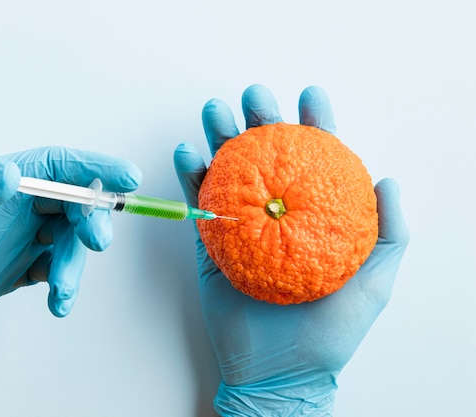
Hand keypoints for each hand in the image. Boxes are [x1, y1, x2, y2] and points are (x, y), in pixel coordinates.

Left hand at [0, 147, 140, 372]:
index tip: (127, 176)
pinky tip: (57, 303)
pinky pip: (54, 272)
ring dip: (74, 266)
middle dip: (91, 220)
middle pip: (72, 204)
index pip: (56, 166)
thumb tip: (15, 175)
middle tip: (96, 241)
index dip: (94, 166)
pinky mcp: (17, 271)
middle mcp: (13, 208)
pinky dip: (63, 286)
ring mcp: (17, 240)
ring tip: (62, 290)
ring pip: (67, 243)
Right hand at [174, 85, 408, 415]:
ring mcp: (240, 228)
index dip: (315, 125)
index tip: (310, 96)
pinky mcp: (210, 246)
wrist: (278, 373)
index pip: (315, 161)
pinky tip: (187, 152)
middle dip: (260, 120)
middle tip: (255, 96)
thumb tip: (387, 180)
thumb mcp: (373, 284)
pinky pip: (196, 206)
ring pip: (227, 172)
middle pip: (266, 157)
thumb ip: (389, 233)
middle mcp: (276, 214)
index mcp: (313, 217)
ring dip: (219, 138)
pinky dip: (189, 177)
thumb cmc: (330, 333)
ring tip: (215, 111)